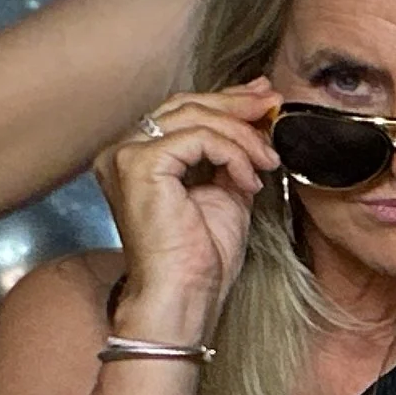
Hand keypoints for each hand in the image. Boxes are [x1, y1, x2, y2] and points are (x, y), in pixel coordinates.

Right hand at [91, 80, 277, 342]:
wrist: (185, 296)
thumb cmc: (201, 259)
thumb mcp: (226, 193)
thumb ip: (233, 156)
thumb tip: (256, 119)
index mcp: (140, 158)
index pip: (182, 112)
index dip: (226, 100)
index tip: (263, 99)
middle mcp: (123, 152)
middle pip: (185, 105)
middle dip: (236, 103)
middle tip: (272, 105)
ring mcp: (126, 156)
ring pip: (194, 117)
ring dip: (242, 134)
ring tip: (269, 160)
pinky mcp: (139, 164)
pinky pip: (198, 138)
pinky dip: (232, 154)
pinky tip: (248, 181)